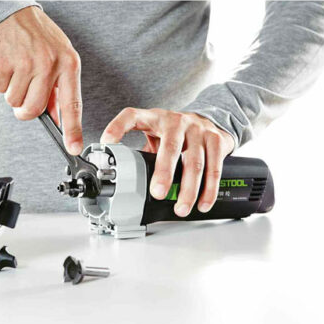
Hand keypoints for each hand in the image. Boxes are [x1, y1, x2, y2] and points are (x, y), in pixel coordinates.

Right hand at [0, 6, 82, 154]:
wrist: (7, 9)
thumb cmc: (35, 34)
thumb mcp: (57, 54)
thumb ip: (58, 86)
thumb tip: (56, 115)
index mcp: (68, 63)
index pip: (72, 104)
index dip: (72, 129)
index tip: (73, 147)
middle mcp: (49, 64)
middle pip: (34, 110)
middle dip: (25, 110)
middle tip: (23, 97)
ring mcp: (25, 63)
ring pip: (14, 101)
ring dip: (12, 92)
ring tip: (16, 69)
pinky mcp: (3, 64)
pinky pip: (0, 89)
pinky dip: (0, 81)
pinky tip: (6, 62)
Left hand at [100, 108, 234, 216]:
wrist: (209, 121)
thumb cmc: (175, 133)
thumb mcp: (154, 136)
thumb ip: (141, 152)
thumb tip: (123, 181)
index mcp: (154, 118)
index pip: (131, 116)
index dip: (117, 126)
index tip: (107, 142)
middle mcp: (176, 121)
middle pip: (171, 146)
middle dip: (164, 172)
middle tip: (157, 193)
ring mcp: (198, 130)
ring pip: (194, 161)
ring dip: (188, 189)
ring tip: (181, 208)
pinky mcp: (216, 140)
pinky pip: (214, 167)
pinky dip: (209, 189)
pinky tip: (202, 203)